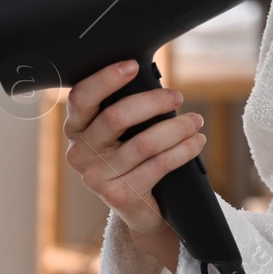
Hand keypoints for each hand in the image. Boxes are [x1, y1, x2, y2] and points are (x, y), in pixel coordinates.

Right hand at [64, 59, 204, 272]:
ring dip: (177, 127)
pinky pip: (159, 164)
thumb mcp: (122, 132)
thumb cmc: (133, 157)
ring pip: (144, 142)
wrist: (141, 208)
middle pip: (116, 117)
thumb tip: (153, 81)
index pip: (81, 98)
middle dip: (153, 102)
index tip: (133, 66)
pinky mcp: (119, 195)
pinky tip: (196, 142)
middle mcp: (79, 153)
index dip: (106, 79)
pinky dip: (184, 149)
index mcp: (76, 129)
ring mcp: (97, 177)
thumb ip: (125, 109)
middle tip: (177, 97)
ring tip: (196, 121)